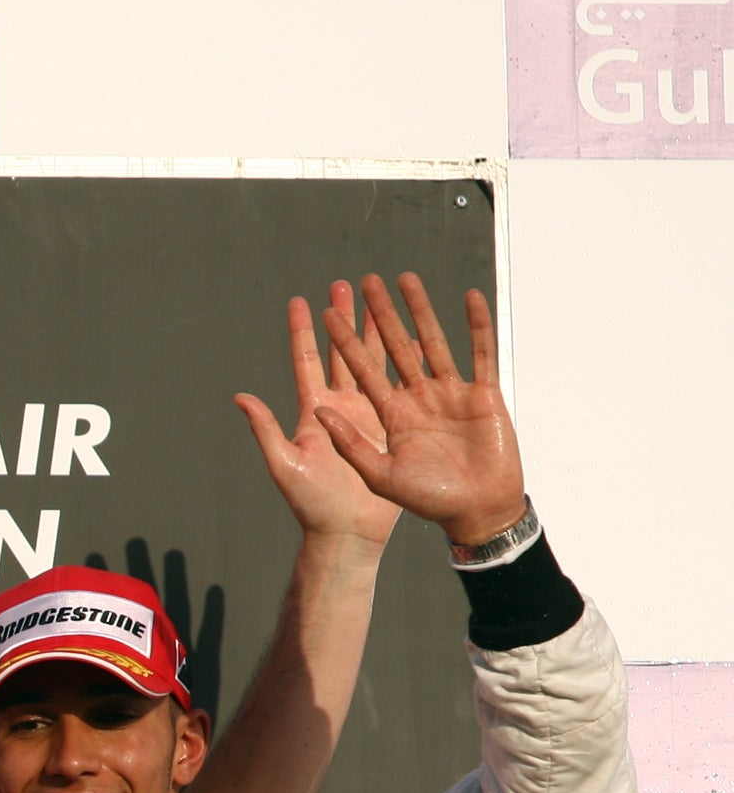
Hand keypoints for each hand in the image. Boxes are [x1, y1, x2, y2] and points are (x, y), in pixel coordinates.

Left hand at [235, 282, 401, 551]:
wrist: (349, 533)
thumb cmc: (313, 506)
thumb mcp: (285, 466)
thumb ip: (266, 430)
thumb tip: (241, 397)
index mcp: (316, 412)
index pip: (308, 362)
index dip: (304, 332)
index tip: (301, 300)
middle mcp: (344, 407)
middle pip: (346, 351)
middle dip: (347, 317)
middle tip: (349, 284)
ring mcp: (373, 414)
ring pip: (379, 361)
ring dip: (380, 330)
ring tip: (385, 299)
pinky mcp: (397, 427)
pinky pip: (408, 386)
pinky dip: (414, 361)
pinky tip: (420, 339)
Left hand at [314, 274, 525, 547]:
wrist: (474, 514)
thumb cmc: (425, 503)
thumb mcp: (374, 475)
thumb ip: (343, 441)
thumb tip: (311, 411)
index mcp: (383, 417)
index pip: (356, 370)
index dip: (339, 341)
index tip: (322, 311)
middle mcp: (412, 400)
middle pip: (389, 348)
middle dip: (376, 315)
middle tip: (364, 282)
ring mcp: (446, 395)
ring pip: (429, 342)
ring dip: (418, 310)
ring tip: (405, 278)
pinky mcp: (480, 396)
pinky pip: (479, 353)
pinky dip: (476, 327)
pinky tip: (470, 299)